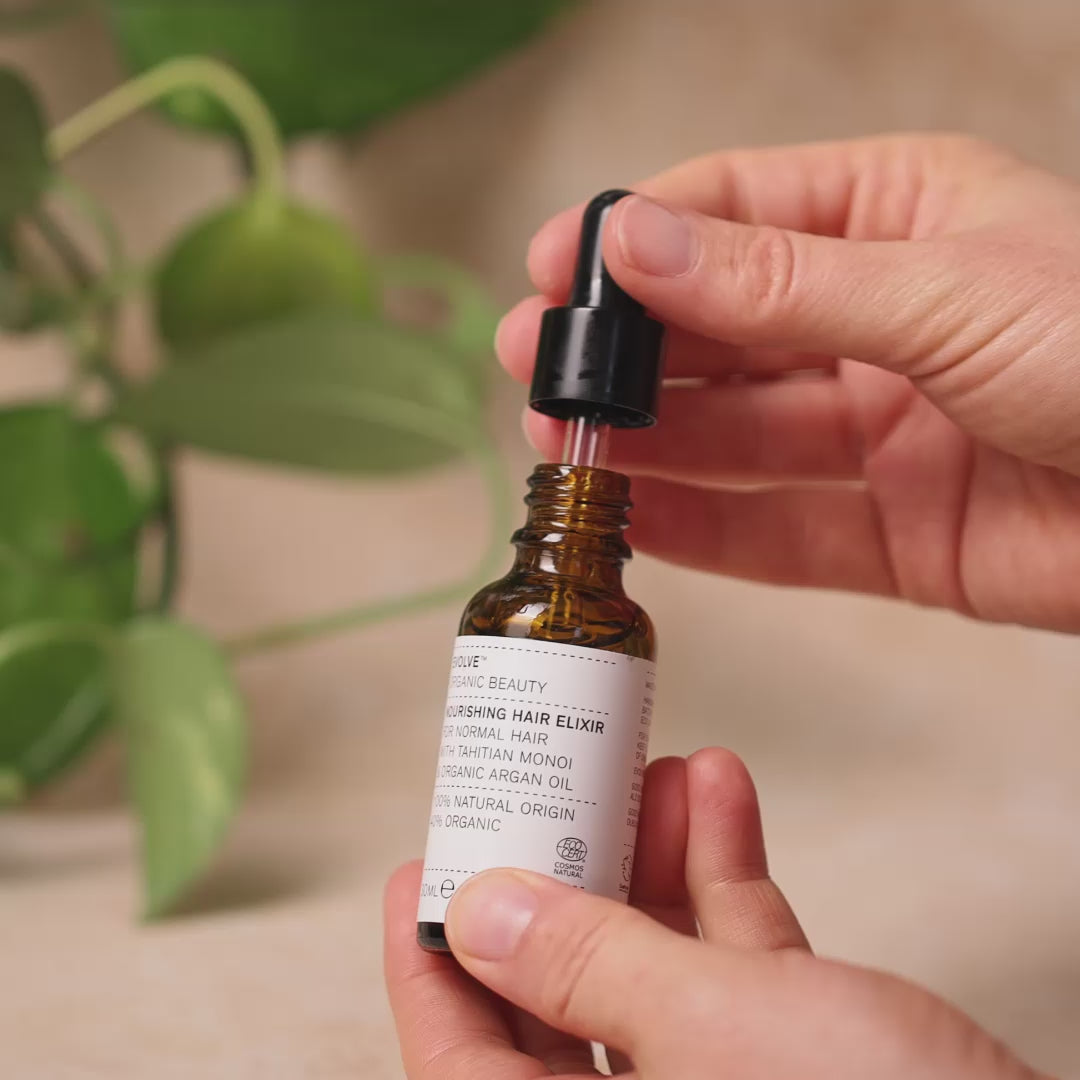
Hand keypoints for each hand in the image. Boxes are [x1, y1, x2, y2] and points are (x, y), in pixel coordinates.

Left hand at [384, 749, 1042, 1078]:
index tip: (422, 871)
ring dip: (654, 857)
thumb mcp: (711, 1035)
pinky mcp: (799, 1067)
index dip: (430, 965)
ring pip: (654, 969)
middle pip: (558, 1000)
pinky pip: (738, 965)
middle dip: (560, 877)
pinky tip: (725, 790)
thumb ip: (589, 970)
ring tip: (651, 764)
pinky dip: (729, 879)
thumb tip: (481, 910)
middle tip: (545, 789)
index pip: (463, 1065)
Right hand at [497, 135, 1079, 631]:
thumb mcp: (942, 291)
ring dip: (652, 443)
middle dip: (629, 353)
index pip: (733, 213)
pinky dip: (709, 530)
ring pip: (738, 435)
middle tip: (541, 371)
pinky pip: (780, 528)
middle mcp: (878, 320)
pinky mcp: (895, 530)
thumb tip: (639, 248)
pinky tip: (641, 522)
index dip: (637, 240)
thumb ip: (780, 283)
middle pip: (721, 331)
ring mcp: (882, 429)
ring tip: (566, 448)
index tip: (556, 269)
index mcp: (896, 217)